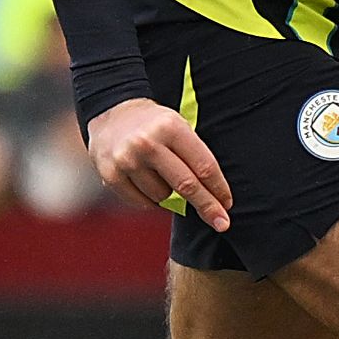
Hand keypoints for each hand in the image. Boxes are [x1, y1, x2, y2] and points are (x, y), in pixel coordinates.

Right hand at [86, 98, 231, 230]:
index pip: (203, 165)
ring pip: (163, 197)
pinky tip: (146, 181)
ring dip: (169, 193)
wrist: (112, 114)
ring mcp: (128, 160)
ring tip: (160, 173)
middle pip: (187, 185)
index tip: (227, 204)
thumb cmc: (155, 125)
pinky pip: (143, 203)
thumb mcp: (178, 127)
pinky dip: (150, 199)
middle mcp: (148, 143)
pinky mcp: (112, 176)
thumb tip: (215, 198)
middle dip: (207, 207)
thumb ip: (194, 157)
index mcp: (170, 127)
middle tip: (222, 223)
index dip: (218, 188)